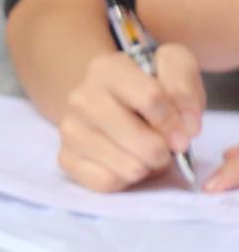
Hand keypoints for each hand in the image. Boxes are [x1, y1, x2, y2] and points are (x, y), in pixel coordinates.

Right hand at [56, 45, 212, 192]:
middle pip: (144, 142)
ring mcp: (69, 129)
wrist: (111, 101)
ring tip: (143, 153)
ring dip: (147, 166)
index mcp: (106, 69)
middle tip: (163, 145)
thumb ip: (185, 89)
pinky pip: (108, 183)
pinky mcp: (65, 159)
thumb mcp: (175, 68)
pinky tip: (123, 163)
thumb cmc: (149, 87)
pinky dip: (124, 179)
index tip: (184, 131)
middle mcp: (80, 98)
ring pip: (130, 168)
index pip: (151, 99)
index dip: (177, 122)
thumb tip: (185, 130)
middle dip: (164, 150)